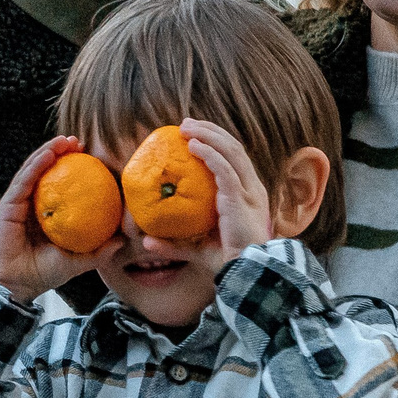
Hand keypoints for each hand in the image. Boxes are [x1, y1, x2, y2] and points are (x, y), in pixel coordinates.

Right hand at [0, 138, 114, 305]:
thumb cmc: (44, 274)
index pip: (60, 184)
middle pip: (45, 171)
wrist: (16, 283)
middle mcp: (31, 203)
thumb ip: (99, 252)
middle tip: (78, 142)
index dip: (74, 168)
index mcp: (46, 213)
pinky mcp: (8, 204)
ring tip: (64, 141)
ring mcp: (18, 202)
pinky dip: (36, 165)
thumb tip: (124, 239)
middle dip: (61, 152)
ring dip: (48, 151)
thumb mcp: (78, 261)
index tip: (92, 157)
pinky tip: (48, 154)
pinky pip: (24, 180)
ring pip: (33, 169)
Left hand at [182, 120, 273, 260]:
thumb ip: (173, 244)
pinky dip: (209, 154)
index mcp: (247, 194)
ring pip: (231, 152)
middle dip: (210, 131)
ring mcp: (249, 192)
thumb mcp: (196, 249)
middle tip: (185, 124)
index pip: (234, 158)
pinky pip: (225, 170)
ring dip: (208, 135)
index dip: (216, 142)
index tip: (193, 134)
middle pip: (233, 147)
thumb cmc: (227, 262)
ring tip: (186, 127)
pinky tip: (193, 146)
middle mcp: (252, 188)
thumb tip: (146, 242)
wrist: (247, 274)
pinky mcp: (241, 199)